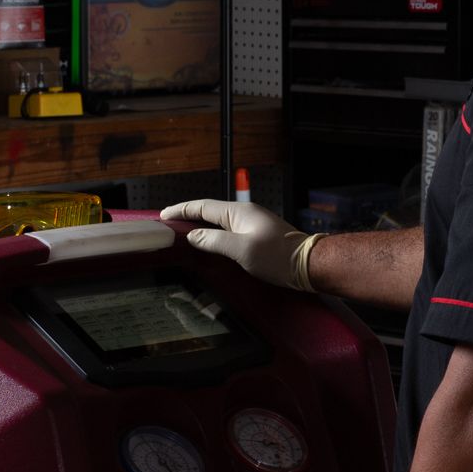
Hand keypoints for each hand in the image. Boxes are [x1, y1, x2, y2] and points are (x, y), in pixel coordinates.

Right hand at [160, 199, 317, 290]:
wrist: (309, 264)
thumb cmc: (277, 257)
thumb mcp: (241, 250)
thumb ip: (214, 242)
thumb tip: (193, 237)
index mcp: (238, 212)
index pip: (202, 206)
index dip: (181, 210)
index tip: (163, 215)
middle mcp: (244, 214)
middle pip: (209, 212)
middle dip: (188, 216)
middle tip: (169, 225)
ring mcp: (252, 224)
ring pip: (219, 222)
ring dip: (200, 226)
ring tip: (183, 234)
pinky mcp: (257, 235)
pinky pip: (228, 231)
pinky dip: (214, 235)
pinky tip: (209, 244)